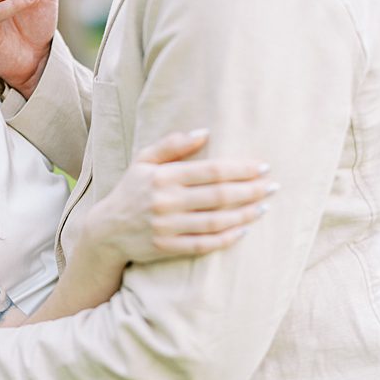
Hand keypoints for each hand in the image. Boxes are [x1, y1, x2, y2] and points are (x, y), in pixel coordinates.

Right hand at [86, 129, 275, 264]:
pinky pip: (205, 244)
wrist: (106, 230)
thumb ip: (172, 145)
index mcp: (162, 177)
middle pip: (219, 196)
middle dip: (251, 190)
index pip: (211, 171)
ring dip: (245, 214)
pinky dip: (227, 238)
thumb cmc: (131, 191)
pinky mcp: (167, 247)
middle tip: (273, 186)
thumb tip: (205, 132)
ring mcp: (166, 226)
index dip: (240, 169)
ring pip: (217, 221)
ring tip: (264, 206)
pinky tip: (244, 230)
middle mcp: (165, 201)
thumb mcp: (143, 161)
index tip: (263, 167)